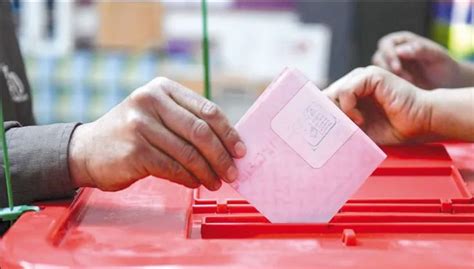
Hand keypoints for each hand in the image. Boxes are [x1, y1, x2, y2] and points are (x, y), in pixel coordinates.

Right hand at [68, 77, 246, 190]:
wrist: (87, 150)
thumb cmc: (131, 134)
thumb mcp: (157, 115)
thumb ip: (187, 122)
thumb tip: (227, 145)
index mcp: (163, 89)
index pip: (207, 110)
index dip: (228, 132)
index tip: (241, 150)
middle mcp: (150, 101)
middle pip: (200, 131)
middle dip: (222, 155)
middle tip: (232, 172)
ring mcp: (140, 125)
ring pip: (188, 153)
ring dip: (207, 172)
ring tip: (216, 182)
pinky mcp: (135, 150)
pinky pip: (173, 168)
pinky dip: (189, 179)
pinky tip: (196, 183)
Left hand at [324, 66, 432, 144]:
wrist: (421, 122)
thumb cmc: (393, 128)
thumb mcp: (359, 131)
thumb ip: (340, 126)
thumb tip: (316, 131)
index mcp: (350, 94)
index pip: (323, 99)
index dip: (318, 114)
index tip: (316, 131)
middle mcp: (353, 82)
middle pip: (323, 96)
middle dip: (326, 116)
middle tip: (336, 130)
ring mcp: (361, 77)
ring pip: (332, 93)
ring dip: (339, 113)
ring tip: (355, 125)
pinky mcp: (371, 75)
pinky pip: (346, 90)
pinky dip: (348, 107)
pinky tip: (360, 119)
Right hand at [372, 31, 460, 88]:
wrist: (450, 86)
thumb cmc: (446, 68)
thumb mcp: (437, 57)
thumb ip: (421, 50)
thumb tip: (400, 50)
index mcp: (403, 41)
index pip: (386, 44)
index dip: (389, 55)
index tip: (397, 69)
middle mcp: (394, 53)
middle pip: (378, 58)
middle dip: (386, 70)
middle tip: (402, 81)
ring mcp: (390, 68)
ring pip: (377, 72)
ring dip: (387, 81)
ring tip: (406, 88)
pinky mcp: (389, 82)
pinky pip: (380, 84)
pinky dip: (387, 89)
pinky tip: (401, 94)